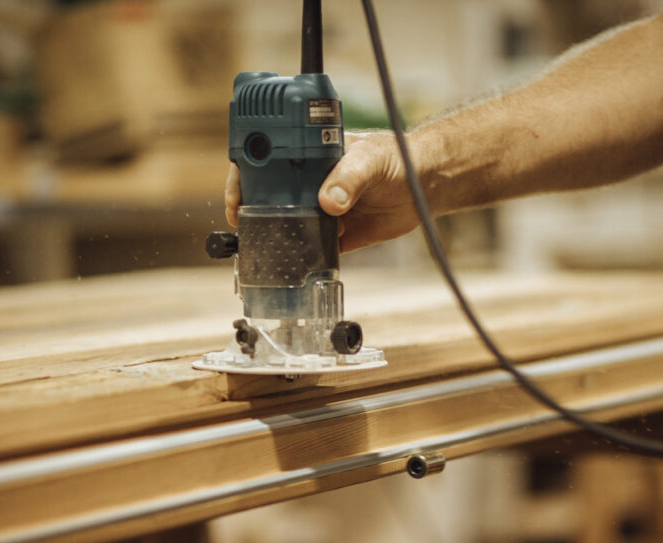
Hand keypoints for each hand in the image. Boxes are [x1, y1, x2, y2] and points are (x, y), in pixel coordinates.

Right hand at [224, 131, 419, 252]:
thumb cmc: (397, 158)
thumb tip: (328, 201)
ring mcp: (321, 209)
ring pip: (288, 224)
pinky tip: (291, 266)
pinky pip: (313, 248)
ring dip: (274, 236)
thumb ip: (349, 177)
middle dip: (252, 210)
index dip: (246, 176)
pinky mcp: (336, 235)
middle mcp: (309, 182)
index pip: (266, 161)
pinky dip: (302, 258)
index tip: (238, 193)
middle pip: (270, 197)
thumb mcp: (371, 160)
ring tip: (260, 248)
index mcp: (309, 155)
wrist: (424, 186)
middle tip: (242, 224)